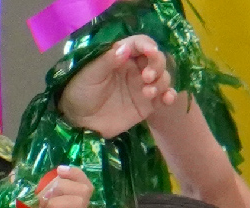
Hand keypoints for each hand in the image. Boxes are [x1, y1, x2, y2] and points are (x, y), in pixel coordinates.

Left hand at [28, 165, 95, 207]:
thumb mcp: (31, 206)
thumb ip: (28, 192)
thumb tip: (13, 174)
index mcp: (72, 199)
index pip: (83, 180)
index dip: (74, 173)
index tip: (59, 170)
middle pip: (84, 189)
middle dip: (61, 187)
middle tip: (44, 199)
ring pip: (80, 201)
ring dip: (58, 202)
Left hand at [58, 35, 176, 138]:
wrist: (79, 122)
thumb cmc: (80, 92)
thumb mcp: (89, 74)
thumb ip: (107, 60)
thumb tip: (126, 48)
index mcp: (120, 56)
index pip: (140, 44)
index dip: (147, 45)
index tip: (150, 52)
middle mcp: (134, 68)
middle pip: (156, 59)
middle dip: (156, 65)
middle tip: (147, 78)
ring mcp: (142, 86)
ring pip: (163, 77)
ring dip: (161, 82)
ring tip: (148, 93)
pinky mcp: (147, 104)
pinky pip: (164, 97)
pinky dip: (170, 96)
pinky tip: (167, 100)